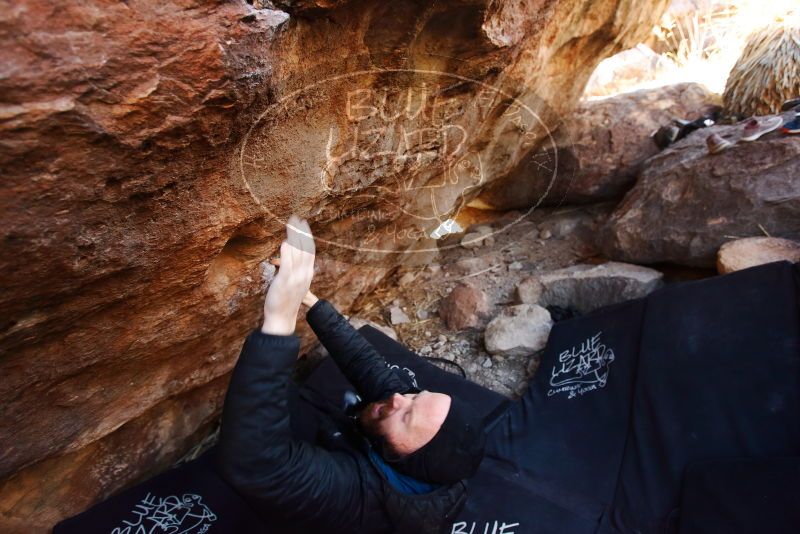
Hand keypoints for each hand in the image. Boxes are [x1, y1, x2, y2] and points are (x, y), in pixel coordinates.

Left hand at [261, 215, 314, 334]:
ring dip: (294, 238)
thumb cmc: (285, 301)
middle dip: (302, 232)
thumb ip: (291, 269)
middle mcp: (304, 274)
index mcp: (307, 274)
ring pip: (298, 253)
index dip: (308, 237)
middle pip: (305, 249)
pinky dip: (287, 252)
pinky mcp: (285, 281)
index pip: (310, 251)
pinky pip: (288, 264)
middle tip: (298, 219)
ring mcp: (295, 277)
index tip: (304, 225)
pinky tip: (285, 242)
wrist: (282, 318)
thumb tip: (284, 254)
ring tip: (291, 225)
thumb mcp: (293, 283)